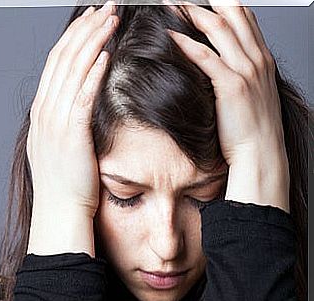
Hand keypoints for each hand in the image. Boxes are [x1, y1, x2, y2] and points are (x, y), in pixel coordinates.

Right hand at [26, 1, 118, 255]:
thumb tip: (77, 100)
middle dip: (85, 29)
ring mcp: (54, 122)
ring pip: (72, 71)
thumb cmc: (65, 184)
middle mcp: (45, 111)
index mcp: (43, 111)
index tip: (91, 18)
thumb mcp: (58, 146)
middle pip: (63, 59)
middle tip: (105, 6)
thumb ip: (65, 120)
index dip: (74, 37)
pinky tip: (106, 54)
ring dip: (92, 42)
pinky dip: (93, 73)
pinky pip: (81, 97)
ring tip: (110, 19)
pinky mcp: (70, 135)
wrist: (60, 214)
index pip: (57, 63)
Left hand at [167, 0, 289, 211]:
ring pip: (218, 28)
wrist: (260, 153)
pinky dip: (187, 43)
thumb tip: (216, 61)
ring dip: (192, 12)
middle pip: (232, 13)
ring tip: (171, 4)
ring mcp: (246, 70)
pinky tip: (171, 35)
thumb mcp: (251, 92)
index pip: (244, 17)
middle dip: (207, 0)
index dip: (223, 2)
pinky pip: (206, 57)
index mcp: (262, 58)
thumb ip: (238, 72)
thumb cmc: (251, 128)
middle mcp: (256, 59)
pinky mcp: (232, 86)